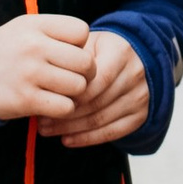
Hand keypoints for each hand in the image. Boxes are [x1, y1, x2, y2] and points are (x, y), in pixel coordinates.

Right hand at [0, 10, 96, 122]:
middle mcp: (33, 46)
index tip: (66, 53)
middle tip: (73, 76)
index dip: (80, 45)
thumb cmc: (4, 52)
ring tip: (60, 90)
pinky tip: (52, 103)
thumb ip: (55, 31)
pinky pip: (65, 107)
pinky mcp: (26, 100)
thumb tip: (90, 46)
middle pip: (86, 62)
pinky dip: (63, 108)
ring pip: (79, 86)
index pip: (81, 31)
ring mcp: (30, 73)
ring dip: (74, 92)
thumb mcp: (24, 29)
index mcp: (34, 25)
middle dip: (85, 73)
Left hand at [48, 29, 151, 150]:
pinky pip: (113, 132)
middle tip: (41, 122)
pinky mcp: (140, 115)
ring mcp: (140, 96)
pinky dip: (88, 139)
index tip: (46, 100)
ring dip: (72, 129)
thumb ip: (71, 59)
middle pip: (97, 102)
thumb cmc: (102, 51)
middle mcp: (135, 74)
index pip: (96, 80)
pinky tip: (68, 140)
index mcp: (121, 52)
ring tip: (48, 130)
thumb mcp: (88, 43)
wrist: (136, 57)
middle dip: (66, 115)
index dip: (70, 94)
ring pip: (102, 119)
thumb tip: (45, 84)